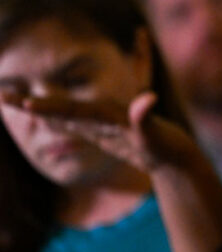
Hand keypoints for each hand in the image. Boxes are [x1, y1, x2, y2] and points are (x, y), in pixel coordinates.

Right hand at [1, 91, 196, 172]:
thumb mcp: (156, 136)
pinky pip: (72, 123)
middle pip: (64, 108)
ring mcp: (101, 123)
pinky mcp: (101, 132)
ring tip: (11, 100)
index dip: (51, 107)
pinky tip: (39, 114)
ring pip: (64, 113)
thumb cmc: (167, 146)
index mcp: (111, 114)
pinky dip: (55, 118)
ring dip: (40, 108)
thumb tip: (149, 98)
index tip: (27, 104)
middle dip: (35, 103)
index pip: (75, 109)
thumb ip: (147, 119)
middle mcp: (103, 115)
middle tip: (4, 97)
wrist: (174, 154)